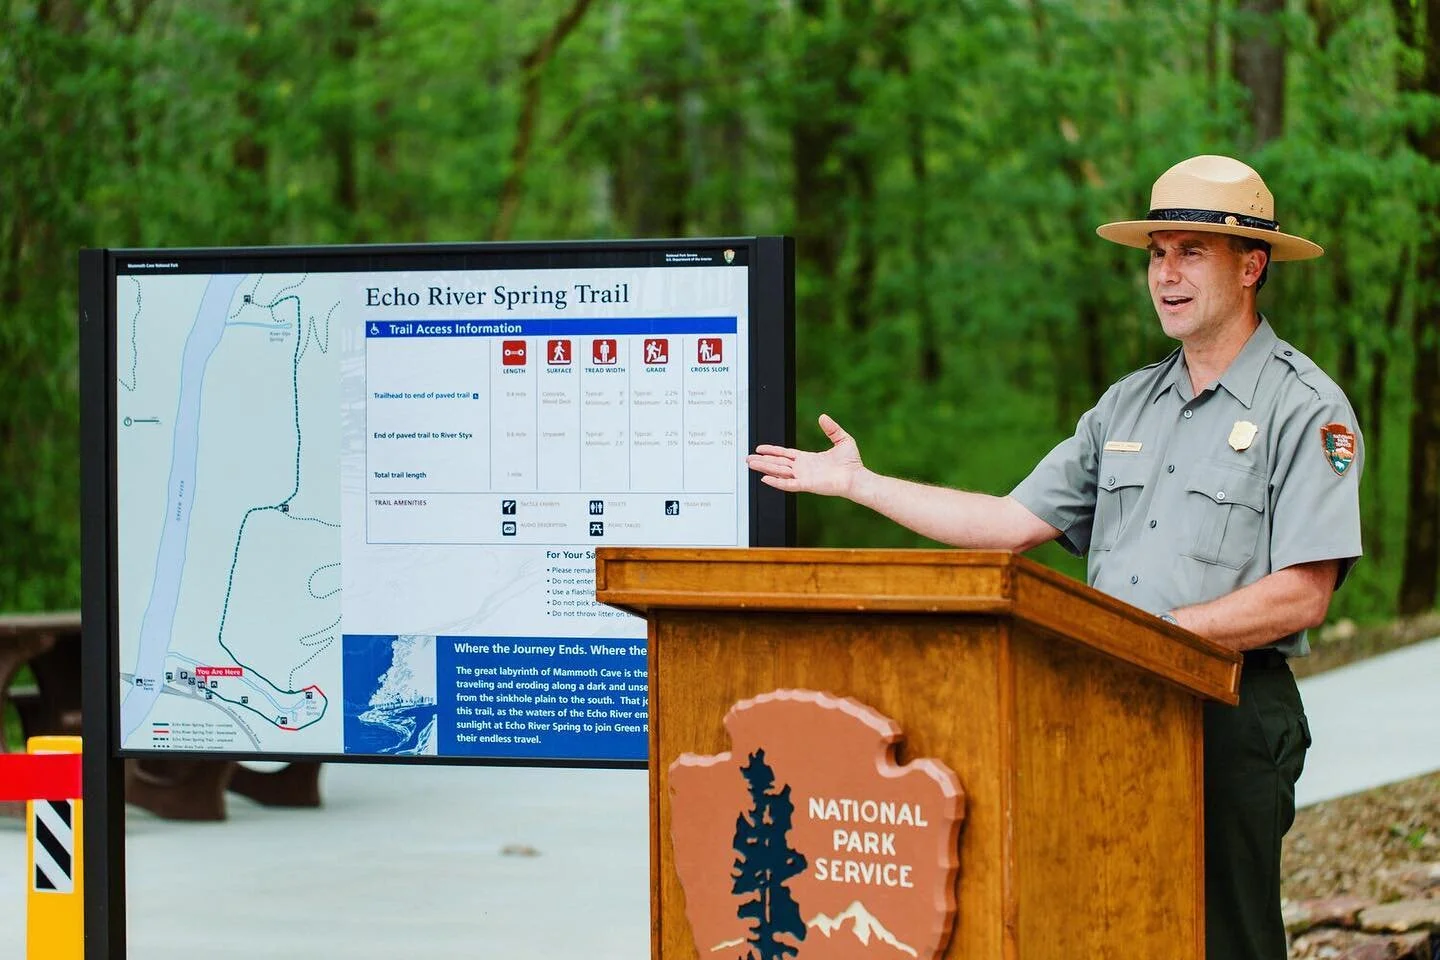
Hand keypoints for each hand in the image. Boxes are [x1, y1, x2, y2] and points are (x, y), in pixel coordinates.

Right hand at [746, 414, 865, 497]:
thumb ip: (831, 429)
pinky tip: (765, 478)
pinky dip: (776, 482)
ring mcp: (803, 477)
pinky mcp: (807, 484)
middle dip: (762, 460)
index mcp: (808, 459)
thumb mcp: (842, 439)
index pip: (785, 454)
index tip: (760, 449)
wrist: (857, 477)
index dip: (772, 451)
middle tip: (748, 458)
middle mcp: (803, 468)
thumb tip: (822, 416)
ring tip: (751, 464)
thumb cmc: (852, 463)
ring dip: (764, 468)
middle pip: (778, 463)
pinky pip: (788, 484)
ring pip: (779, 472)